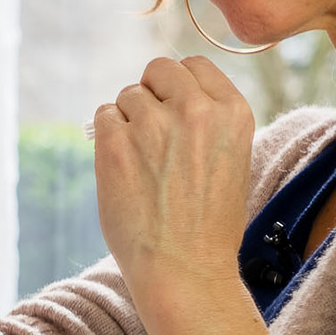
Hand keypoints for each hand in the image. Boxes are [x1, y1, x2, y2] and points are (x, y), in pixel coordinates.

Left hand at [91, 56, 254, 305]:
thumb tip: (168, 95)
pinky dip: (107, 137)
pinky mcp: (116, 142)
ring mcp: (154, 124)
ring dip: (128, 121)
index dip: (179, 85)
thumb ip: (207, 122)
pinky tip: (122, 167)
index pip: (195, 65)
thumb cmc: (208, 225)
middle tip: (151, 133)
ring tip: (142, 163)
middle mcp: (195, 110)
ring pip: (127, 95)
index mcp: (233, 112)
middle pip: (158, 70)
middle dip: (151, 94)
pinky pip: (103, 116)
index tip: (173, 108)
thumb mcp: (231, 161)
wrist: (185, 269)